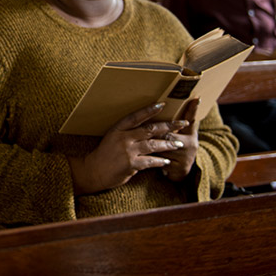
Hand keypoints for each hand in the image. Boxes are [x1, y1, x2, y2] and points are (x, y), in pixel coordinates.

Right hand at [68, 101, 195, 194]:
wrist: (93, 171)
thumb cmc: (104, 154)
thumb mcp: (112, 138)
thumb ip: (127, 134)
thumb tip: (147, 130)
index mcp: (117, 129)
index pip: (135, 116)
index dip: (149, 110)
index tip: (163, 104)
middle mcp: (123, 138)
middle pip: (149, 129)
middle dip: (168, 125)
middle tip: (182, 123)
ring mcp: (127, 151)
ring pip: (153, 144)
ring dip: (168, 144)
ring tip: (178, 143)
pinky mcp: (130, 164)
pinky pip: (150, 161)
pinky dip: (160, 161)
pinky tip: (166, 161)